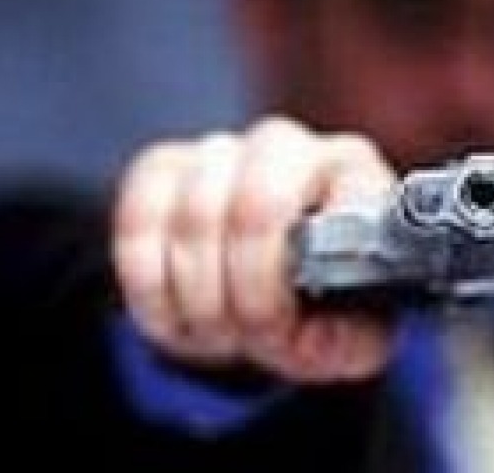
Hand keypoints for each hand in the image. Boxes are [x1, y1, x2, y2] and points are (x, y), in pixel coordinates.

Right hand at [113, 116, 396, 382]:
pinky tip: (177, 317)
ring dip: (200, 300)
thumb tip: (312, 338)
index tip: (290, 330)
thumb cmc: (321, 306)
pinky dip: (150, 286)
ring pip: (193, 217)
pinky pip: (138, 221)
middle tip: (249, 338)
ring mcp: (222, 151)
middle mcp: (290, 148)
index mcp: (355, 175)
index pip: (333, 199)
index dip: (303, 275)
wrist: (271, 294)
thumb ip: (349, 343)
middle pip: (256, 205)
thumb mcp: (354, 337)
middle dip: (247, 293)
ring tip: (220, 336)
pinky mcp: (163, 168)